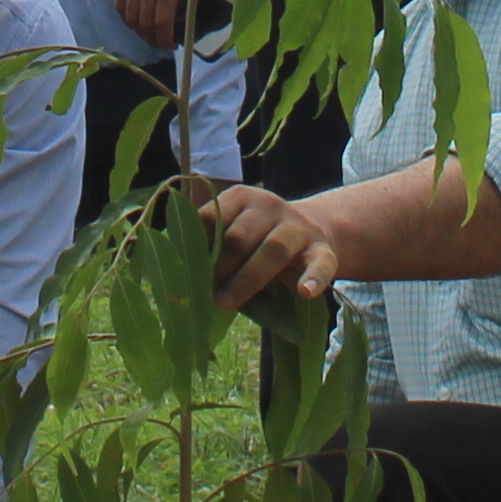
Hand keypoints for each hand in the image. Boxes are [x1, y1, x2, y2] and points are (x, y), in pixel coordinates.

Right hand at [111, 0, 189, 49]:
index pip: (161, 20)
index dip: (165, 38)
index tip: (173, 44)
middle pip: (144, 23)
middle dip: (154, 39)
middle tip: (164, 43)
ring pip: (130, 17)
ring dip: (140, 31)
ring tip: (151, 35)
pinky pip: (120, 4)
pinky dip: (127, 18)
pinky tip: (137, 21)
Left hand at [191, 180, 341, 315]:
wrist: (314, 230)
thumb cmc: (260, 240)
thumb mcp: (236, 233)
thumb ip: (213, 247)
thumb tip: (178, 275)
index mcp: (241, 198)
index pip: (212, 217)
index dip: (196, 247)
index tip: (183, 273)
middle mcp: (270, 206)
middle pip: (240, 237)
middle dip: (219, 267)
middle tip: (203, 295)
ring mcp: (298, 227)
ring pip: (273, 250)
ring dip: (247, 279)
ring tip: (225, 303)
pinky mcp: (323, 250)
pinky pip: (319, 263)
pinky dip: (313, 278)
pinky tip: (305, 292)